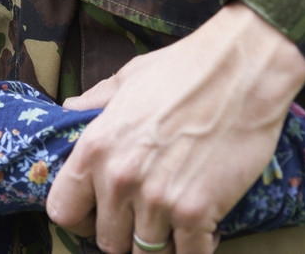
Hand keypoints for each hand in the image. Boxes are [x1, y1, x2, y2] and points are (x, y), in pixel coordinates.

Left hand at [47, 3, 304, 253]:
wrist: (242, 68)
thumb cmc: (183, 69)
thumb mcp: (127, 78)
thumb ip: (94, 101)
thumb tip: (69, 108)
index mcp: (95, 148)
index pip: (62, 209)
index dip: (78, 219)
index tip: (96, 215)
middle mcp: (119, 178)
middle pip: (107, 240)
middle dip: (124, 233)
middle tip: (143, 218)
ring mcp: (157, 198)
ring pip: (146, 252)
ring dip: (160, 242)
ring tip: (173, 222)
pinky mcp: (196, 211)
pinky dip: (196, 247)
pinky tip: (204, 228)